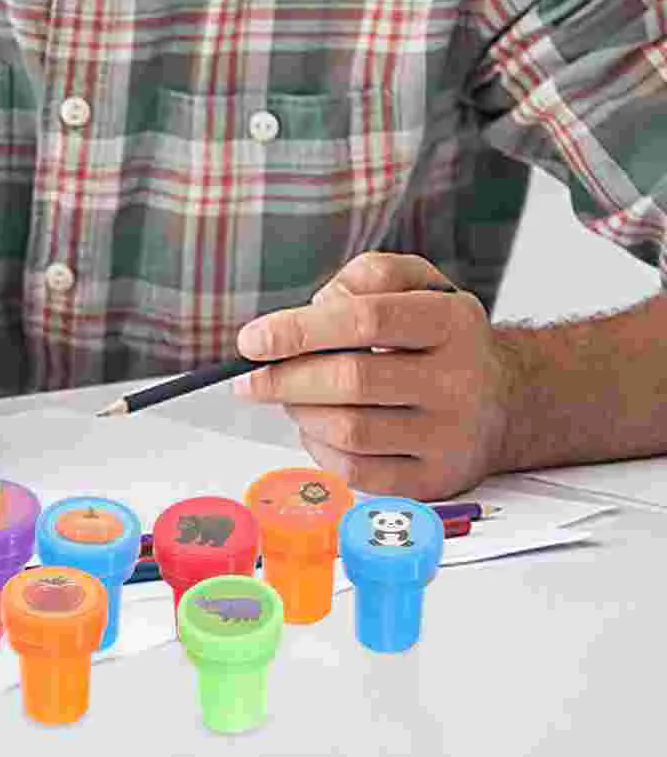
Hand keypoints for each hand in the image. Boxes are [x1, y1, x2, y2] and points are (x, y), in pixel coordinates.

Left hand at [232, 252, 511, 499]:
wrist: (506, 399)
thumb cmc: (442, 336)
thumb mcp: (417, 282)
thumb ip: (366, 277)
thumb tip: (319, 305)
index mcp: (449, 322)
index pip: (365, 320)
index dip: (299, 330)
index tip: (251, 340)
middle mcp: (457, 381)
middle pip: (352, 380)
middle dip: (285, 379)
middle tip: (251, 378)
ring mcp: (450, 437)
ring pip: (351, 431)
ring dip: (300, 412)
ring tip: (288, 396)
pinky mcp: (438, 480)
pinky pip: (360, 474)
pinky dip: (321, 450)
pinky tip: (315, 427)